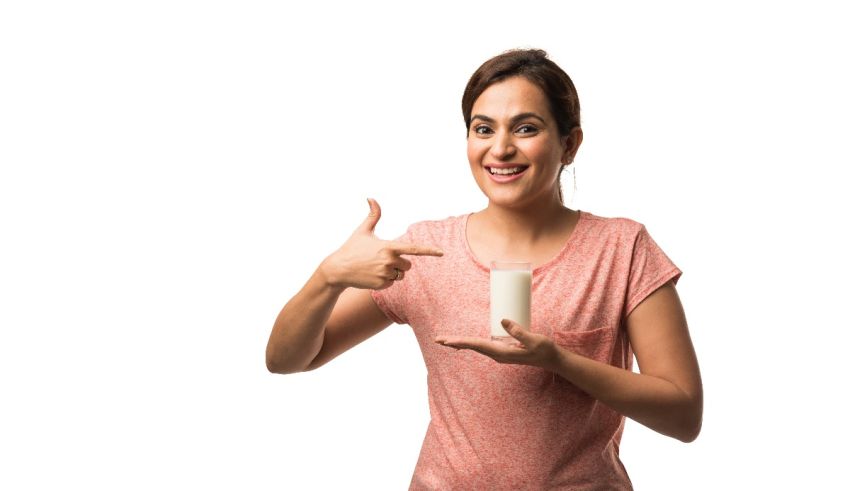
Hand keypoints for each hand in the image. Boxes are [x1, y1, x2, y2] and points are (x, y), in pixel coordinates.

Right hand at [320, 198, 443, 289]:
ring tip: (376, 268)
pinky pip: (392, 283)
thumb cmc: (352, 248)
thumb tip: (371, 198)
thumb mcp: (363, 231)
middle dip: (400, 263)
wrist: (338, 269)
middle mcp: (389, 261)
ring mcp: (385, 274)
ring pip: (401, 275)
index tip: (441, 252)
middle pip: (408, 265)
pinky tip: (372, 276)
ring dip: (393, 272)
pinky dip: (385, 280)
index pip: (414, 249)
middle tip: (383, 260)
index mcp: (389, 246)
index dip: (429, 250)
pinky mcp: (381, 285)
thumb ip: (373, 215)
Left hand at [434, 319, 559, 370]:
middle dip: (455, 343)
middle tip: (437, 339)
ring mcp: (499, 353)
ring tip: (445, 341)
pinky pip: (482, 346)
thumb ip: (519, 331)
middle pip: (472, 347)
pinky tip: (463, 343)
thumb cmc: (545, 350)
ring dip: (461, 343)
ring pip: (476, 347)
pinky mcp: (503, 350)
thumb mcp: (534, 340)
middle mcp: (498, 355)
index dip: (461, 341)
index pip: (477, 345)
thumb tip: (502, 320)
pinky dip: (470, 343)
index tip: (447, 341)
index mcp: (502, 353)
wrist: (552, 360)